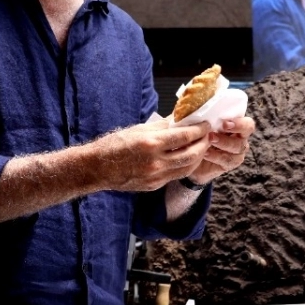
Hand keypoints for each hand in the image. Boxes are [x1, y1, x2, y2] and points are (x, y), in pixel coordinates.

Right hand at [93, 119, 210, 191]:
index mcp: (151, 144)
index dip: (199, 130)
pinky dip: (186, 165)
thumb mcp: (138, 129)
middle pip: (191, 154)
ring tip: (201, 146)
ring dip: (198, 157)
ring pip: (187, 168)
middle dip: (203, 144)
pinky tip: (188, 157)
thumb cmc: (114, 145)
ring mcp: (156, 176)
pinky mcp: (154, 186)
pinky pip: (176, 175)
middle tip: (208, 136)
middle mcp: (156, 162)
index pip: (185, 136)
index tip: (206, 125)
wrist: (96, 168)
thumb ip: (162, 125)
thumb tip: (181, 119)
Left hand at [183, 116, 256, 186]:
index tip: (225, 123)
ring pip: (236, 150)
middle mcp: (239, 140)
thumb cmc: (194, 133)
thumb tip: (197, 103)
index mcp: (235, 126)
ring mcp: (235, 154)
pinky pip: (226, 161)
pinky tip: (204, 153)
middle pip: (244, 139)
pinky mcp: (227, 165)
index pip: (248, 124)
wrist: (188, 155)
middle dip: (229, 137)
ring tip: (207, 142)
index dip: (240, 124)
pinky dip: (215, 156)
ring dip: (222, 145)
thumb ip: (200, 113)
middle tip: (212, 135)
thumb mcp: (195, 122)